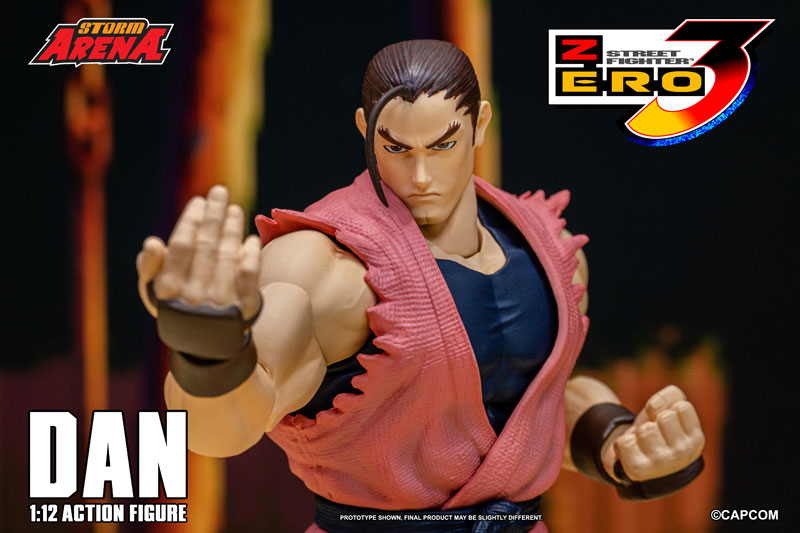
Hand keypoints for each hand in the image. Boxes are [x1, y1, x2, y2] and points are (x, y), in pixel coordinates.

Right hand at [136, 185, 261, 319]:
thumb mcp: (156, 290)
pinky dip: (251, 256)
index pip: (182, 246)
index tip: (200, 201)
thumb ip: (150, 266)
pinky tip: (251, 239)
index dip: (192, 221)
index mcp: (168, 290)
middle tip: (220, 192)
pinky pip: (250, 277)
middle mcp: (193, 297)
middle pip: (207, 246)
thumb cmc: (178, 306)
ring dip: (233, 229)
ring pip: (228, 257)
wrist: (205, 346)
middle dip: (214, 216)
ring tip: (235, 210)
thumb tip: (152, 243)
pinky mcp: (244, 309)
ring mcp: (220, 304)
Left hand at [604, 385, 704, 481]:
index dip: (668, 407)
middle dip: (653, 419)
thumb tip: (654, 408)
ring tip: (642, 441)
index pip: (682, 407)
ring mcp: (661, 465)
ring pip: (645, 431)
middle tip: (653, 431)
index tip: (666, 419)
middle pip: (664, 418)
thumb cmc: (659, 426)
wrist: (637, 452)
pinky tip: (632, 450)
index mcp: (696, 440)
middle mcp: (682, 456)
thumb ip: (672, 395)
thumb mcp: (672, 404)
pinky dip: (623, 442)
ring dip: (638, 431)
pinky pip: (624, 443)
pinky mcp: (638, 470)